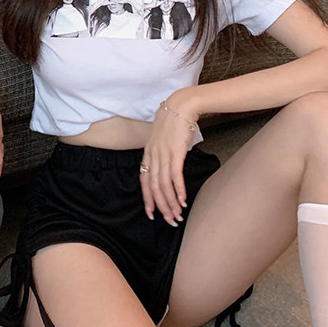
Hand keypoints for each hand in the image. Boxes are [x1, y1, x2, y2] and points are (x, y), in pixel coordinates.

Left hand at [139, 92, 198, 225]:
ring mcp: (164, 154)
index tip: (151, 214)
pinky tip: (183, 201)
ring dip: (171, 203)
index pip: (144, 181)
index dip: (147, 199)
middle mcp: (153, 156)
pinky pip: (175, 175)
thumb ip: (162, 154)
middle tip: (169, 221)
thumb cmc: (174, 122)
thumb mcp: (162, 139)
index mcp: (148, 154)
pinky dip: (178, 190)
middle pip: (154, 187)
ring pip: (164, 185)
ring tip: (177, 215)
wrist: (181, 105)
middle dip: (161, 207)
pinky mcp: (176, 152)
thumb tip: (168, 168)